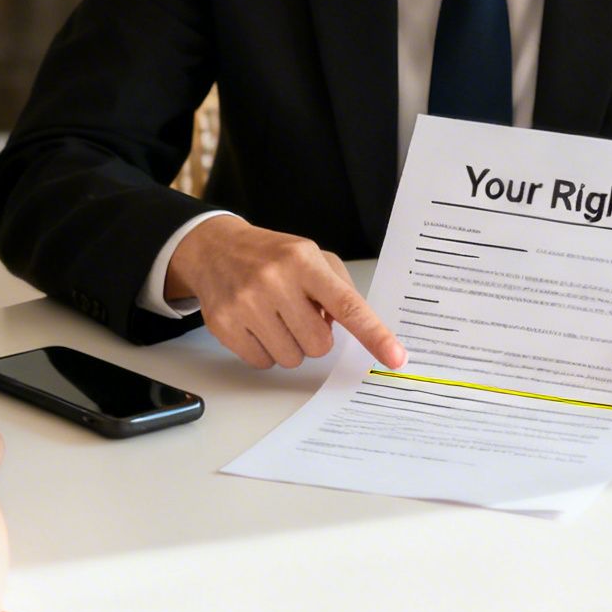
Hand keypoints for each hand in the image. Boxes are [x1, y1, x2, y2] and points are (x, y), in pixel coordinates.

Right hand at [165, 216, 405, 369]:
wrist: (215, 249)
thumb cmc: (273, 256)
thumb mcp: (312, 257)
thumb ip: (340, 290)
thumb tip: (355, 329)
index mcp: (304, 261)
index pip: (347, 305)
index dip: (374, 334)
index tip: (396, 357)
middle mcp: (274, 281)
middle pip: (319, 344)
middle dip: (315, 336)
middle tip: (300, 315)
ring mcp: (246, 304)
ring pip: (291, 358)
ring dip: (290, 345)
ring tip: (276, 318)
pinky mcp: (224, 325)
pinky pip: (262, 362)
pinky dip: (265, 350)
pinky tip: (256, 325)